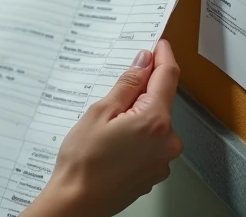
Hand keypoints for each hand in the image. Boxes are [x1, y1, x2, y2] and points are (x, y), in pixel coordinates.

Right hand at [28, 40, 183, 216]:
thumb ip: (127, 85)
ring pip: (154, 123)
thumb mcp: (100, 111)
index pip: (168, 76)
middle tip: (112, 93)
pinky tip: (111, 142)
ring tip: (105, 127)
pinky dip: (135, 135)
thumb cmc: (84, 162)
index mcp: (155, 121)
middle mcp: (167, 141)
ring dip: (136, 115)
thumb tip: (143, 62)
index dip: (163, 56)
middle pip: (160, 100)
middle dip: (141, 91)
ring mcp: (162, 160)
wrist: (77, 202)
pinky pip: (150, 143)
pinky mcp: (154, 172)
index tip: (159, 44)